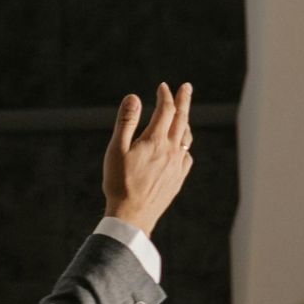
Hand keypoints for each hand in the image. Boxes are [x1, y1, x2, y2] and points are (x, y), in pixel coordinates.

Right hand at [102, 81, 193, 237]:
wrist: (132, 216)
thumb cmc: (119, 183)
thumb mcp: (116, 149)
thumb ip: (126, 122)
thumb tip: (133, 97)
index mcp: (156, 141)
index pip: (166, 110)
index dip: (165, 96)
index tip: (162, 87)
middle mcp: (171, 150)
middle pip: (182, 119)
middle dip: (183, 101)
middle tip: (186, 87)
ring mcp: (177, 166)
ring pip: (186, 138)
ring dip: (185, 122)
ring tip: (183, 115)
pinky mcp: (178, 179)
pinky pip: (187, 156)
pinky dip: (185, 145)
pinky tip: (182, 147)